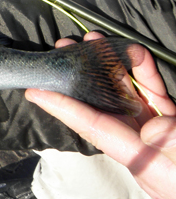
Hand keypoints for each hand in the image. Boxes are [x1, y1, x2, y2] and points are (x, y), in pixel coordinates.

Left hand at [25, 31, 175, 198]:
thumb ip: (170, 145)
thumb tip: (155, 123)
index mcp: (137, 157)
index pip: (92, 126)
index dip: (62, 107)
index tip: (36, 92)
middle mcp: (138, 142)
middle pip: (101, 104)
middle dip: (80, 76)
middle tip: (63, 49)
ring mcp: (153, 133)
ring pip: (124, 93)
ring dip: (109, 66)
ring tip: (92, 41)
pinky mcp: (170, 125)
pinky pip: (154, 95)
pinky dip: (145, 75)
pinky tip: (136, 54)